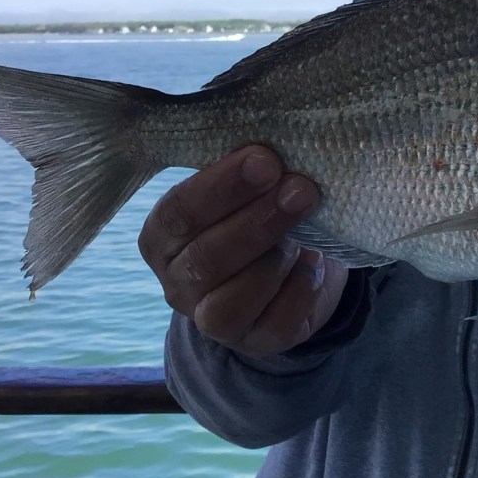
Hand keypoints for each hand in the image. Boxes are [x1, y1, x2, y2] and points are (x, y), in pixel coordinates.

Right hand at [138, 145, 347, 357]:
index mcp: (162, 238)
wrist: (295, 264)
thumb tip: (266, 135)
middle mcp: (177, 283)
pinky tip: (315, 264)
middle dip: (258, 220)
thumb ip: (244, 166)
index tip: (266, 159)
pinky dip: (300, 292)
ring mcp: (212, 320)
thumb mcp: (245, 187)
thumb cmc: (260, 211)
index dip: (222, 187)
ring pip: (231, 302)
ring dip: (276, 260)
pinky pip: (275, 325)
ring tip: (307, 233)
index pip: (178, 213)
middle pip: (206, 258)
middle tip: (302, 188)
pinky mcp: (255, 342)